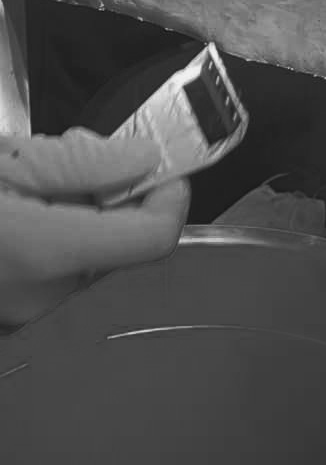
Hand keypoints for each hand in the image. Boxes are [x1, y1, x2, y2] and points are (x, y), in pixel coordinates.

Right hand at [0, 129, 188, 329]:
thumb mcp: (10, 163)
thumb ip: (84, 162)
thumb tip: (147, 159)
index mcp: (48, 252)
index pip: (155, 236)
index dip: (169, 193)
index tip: (159, 160)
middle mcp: (51, 294)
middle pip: (129, 236)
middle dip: (117, 189)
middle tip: (70, 155)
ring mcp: (38, 309)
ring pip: (101, 246)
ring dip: (87, 205)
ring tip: (36, 179)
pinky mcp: (29, 309)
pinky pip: (73, 262)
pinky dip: (66, 227)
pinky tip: (31, 205)